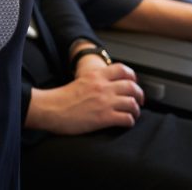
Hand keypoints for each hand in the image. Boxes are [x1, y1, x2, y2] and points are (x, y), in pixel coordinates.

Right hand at [26, 60, 142, 134]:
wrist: (52, 109)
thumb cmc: (61, 98)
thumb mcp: (80, 81)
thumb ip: (94, 82)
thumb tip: (104, 86)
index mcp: (96, 76)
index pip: (122, 69)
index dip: (132, 76)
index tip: (133, 82)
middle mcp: (103, 87)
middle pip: (132, 87)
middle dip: (139, 95)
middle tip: (139, 100)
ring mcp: (105, 102)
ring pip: (133, 103)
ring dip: (136, 110)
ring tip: (132, 114)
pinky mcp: (105, 117)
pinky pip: (127, 119)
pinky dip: (130, 121)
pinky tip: (125, 122)